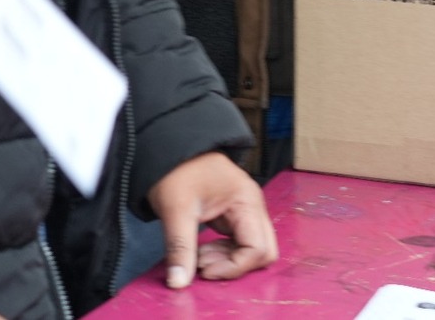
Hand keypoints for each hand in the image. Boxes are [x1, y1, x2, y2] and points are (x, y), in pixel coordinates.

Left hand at [148, 151, 277, 288]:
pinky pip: (240, 244)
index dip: (234, 267)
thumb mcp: (176, 210)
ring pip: (253, 250)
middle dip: (236, 265)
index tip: (203, 269)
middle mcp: (253, 207)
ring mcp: (246, 211)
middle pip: (264, 251)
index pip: (257, 248)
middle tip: (204, 264)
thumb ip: (180, 248)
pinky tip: (200, 251)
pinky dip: (223, 254)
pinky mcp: (235, 216)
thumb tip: (178, 283)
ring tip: (196, 257)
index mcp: (247, 201)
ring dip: (228, 261)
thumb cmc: (177, 172)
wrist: (170, 150)